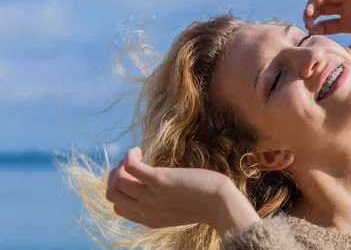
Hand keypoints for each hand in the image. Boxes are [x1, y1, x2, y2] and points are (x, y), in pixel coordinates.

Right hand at [106, 147, 257, 232]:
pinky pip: (130, 167)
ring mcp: (150, 197)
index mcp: (148, 219)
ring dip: (121, 163)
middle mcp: (145, 210)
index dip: (119, 190)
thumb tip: (161, 186)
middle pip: (112, 194)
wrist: (221, 204)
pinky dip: (129, 155)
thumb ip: (164, 202)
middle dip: (114, 175)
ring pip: (116, 181)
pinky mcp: (159, 181)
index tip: (132, 175)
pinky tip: (138, 150)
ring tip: (136, 155)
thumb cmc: (206, 202)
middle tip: (130, 164)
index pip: (117, 208)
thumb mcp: (178, 208)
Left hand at [303, 0, 350, 57]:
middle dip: (310, 15)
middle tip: (307, 23)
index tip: (310, 35)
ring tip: (310, 12)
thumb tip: (334, 61)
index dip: (314, 29)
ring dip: (314, 2)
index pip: (324, 25)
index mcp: (348, 23)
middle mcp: (346, 9)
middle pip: (321, 10)